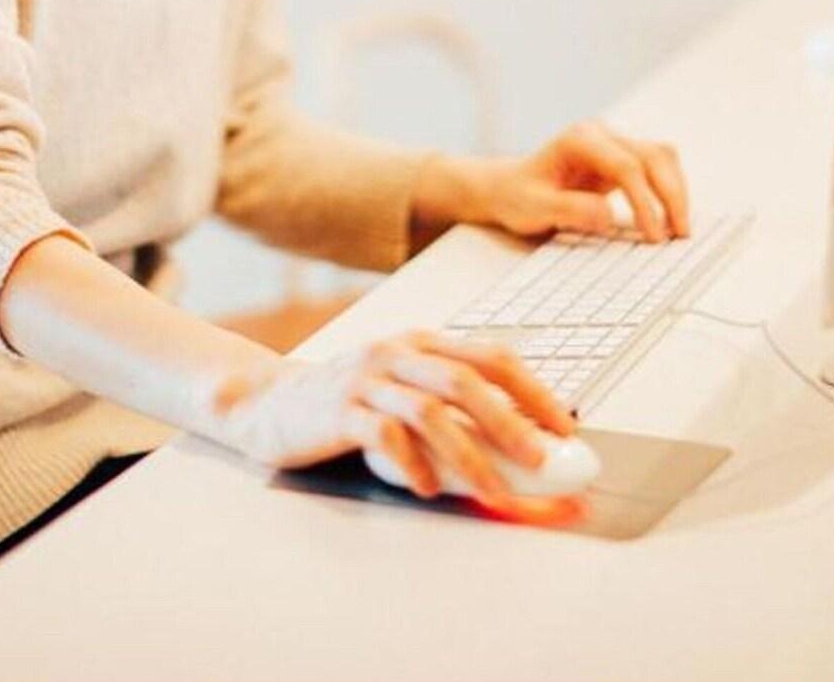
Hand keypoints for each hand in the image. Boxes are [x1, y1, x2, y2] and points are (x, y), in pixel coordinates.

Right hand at [207, 330, 577, 515]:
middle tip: (540, 461)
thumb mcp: (401, 389)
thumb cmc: (347, 403)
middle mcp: (396, 353)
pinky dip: (414, 465)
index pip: (490, 356)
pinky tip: (429, 488)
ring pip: (429, 412)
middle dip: (511, 423)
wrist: (268, 403)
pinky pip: (384, 436)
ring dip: (469, 455)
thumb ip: (449, 405)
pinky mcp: (337, 411)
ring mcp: (365, 379)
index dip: (534, 390)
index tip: (565, 428)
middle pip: (465, 381)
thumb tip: (519, 444)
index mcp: (421, 343)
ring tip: (493, 490)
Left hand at [416, 123, 690, 244]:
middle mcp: (601, 135)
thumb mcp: (533, 208)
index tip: (652, 234)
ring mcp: (614, 145)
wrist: (508, 188)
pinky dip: (669, 191)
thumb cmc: (517, 196)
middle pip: (653, 156)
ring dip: (676, 192)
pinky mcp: (622, 160)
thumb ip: (568, 210)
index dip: (644, 201)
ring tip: (680, 230)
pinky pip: (657, 169)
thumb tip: (607, 216)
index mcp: (579, 140)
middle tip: (679, 234)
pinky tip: (670, 219)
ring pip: (662, 158)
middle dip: (671, 195)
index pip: (625, 165)